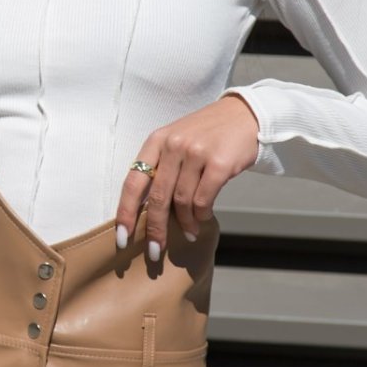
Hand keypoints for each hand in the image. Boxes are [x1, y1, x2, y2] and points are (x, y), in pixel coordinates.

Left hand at [115, 94, 260, 260]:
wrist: (243, 115)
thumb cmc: (206, 135)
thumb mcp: (176, 142)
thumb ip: (162, 169)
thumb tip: (150, 213)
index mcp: (156, 141)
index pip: (133, 182)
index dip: (125, 213)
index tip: (123, 238)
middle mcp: (173, 145)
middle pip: (158, 197)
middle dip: (155, 229)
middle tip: (155, 251)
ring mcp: (196, 153)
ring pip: (183, 202)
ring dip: (185, 223)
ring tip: (189, 231)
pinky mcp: (219, 163)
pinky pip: (203, 200)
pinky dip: (201, 215)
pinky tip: (203, 218)